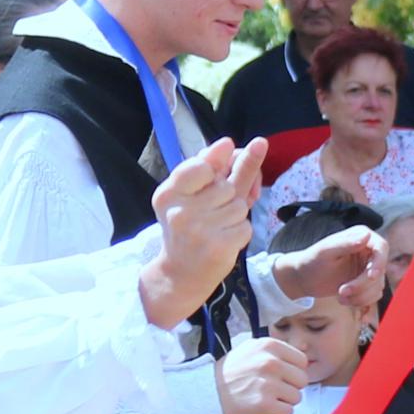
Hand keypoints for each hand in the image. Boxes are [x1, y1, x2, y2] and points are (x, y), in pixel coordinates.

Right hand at [140, 140, 257, 328]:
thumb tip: (230, 141)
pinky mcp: (217, 248)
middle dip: (226, 199)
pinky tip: (223, 241)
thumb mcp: (194, 193)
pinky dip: (241, 233)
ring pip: (239, 206)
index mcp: (168, 193)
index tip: (204, 185)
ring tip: (216, 229)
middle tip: (208, 217)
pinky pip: (246, 226)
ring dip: (235, 217)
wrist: (182, 272)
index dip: (212, 173)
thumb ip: (214, 166)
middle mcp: (179, 212)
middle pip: (227, 187)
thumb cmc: (190, 226)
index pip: (203, 166)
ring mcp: (198, 231)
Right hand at [213, 333, 307, 413]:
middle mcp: (271, 362)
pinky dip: (279, 412)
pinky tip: (266, 407)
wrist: (210, 393)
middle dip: (291, 386)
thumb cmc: (232, 372)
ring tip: (268, 397)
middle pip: (302, 380)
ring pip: (297, 397)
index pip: (301, 361)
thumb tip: (304, 351)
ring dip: (285, 400)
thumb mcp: (251, 349)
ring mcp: (269, 384)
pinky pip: (289, 411)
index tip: (281, 375)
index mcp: (269, 346)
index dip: (293, 370)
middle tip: (274, 388)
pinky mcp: (265, 404)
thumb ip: (276, 350)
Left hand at [273, 225, 383, 307]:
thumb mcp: (326, 252)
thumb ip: (345, 243)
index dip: (380, 262)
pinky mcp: (367, 283)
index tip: (371, 276)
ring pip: (378, 285)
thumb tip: (367, 235)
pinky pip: (374, 295)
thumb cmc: (312, 261)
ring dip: (360, 296)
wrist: (305, 278)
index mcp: (360, 236)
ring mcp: (369, 267)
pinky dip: (360, 301)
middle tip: (341, 292)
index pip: (381, 247)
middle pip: (380, 270)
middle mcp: (368, 250)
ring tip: (340, 297)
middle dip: (362, 285)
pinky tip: (343, 301)